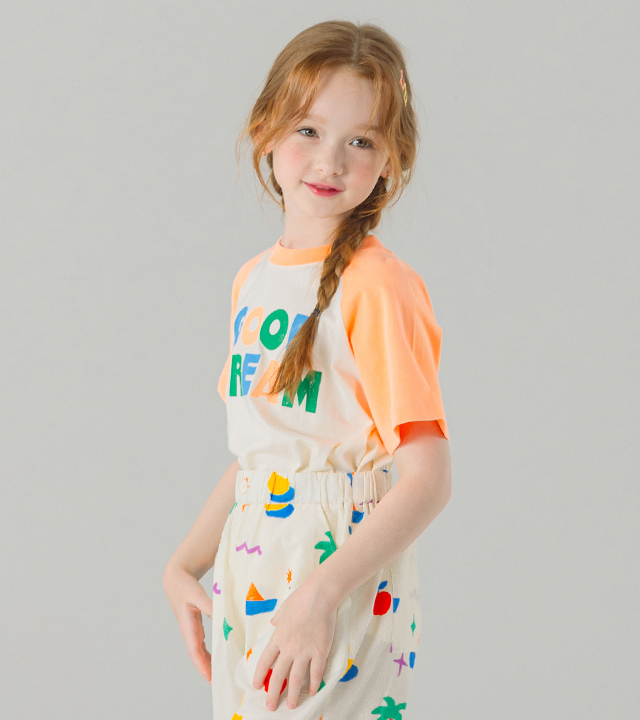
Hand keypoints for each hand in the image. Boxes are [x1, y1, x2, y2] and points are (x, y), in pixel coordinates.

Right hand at [162, 562, 212, 683]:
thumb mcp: (198, 594)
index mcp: (188, 626)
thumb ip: (209, 605)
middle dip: (206, 670)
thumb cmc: (186, 586)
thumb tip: (222, 617)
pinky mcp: (196, 627)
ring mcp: (192, 630)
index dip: (202, 665)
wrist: (176, 579)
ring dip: (208, 664)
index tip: (210, 677)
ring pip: (200, 652)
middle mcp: (189, 631)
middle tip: (219, 683)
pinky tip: (218, 658)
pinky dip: (209, 654)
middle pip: (197, 656)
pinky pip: (202, 645)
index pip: (195, 650)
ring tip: (220, 675)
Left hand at [252, 578, 338, 710]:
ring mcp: (304, 652)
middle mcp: (288, 648)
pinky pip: (316, 672)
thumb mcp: (283, 609)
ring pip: (296, 679)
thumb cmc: (301, 599)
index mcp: (277, 638)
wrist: (319, 596)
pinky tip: (313, 692)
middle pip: (278, 676)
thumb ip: (278, 619)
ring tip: (291, 706)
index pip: (265, 662)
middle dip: (273, 694)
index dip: (260, 676)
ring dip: (293, 695)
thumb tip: (273, 623)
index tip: (256, 686)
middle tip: (270, 707)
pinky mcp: (320, 651)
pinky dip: (314, 684)